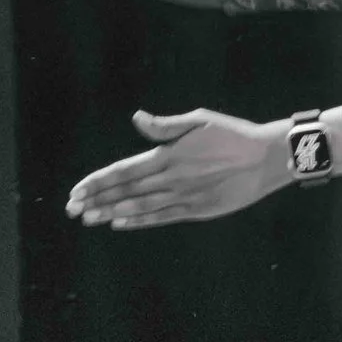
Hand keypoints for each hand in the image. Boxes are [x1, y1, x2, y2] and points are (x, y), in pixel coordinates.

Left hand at [67, 109, 289, 229]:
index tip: (76, 190)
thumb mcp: (200, 120)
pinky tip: (120, 223)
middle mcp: (173, 178)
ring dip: (111, 212)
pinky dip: (140, 220)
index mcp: (170, 155)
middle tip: (72, 209)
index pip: (124, 170)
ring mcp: (186, 196)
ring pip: (140, 206)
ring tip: (89, 219)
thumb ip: (165, 125)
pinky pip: (163, 216)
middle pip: (126, 191)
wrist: (269, 158)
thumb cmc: (234, 134)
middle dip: (97, 200)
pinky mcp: (200, 209)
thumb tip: (137, 118)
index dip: (97, 181)